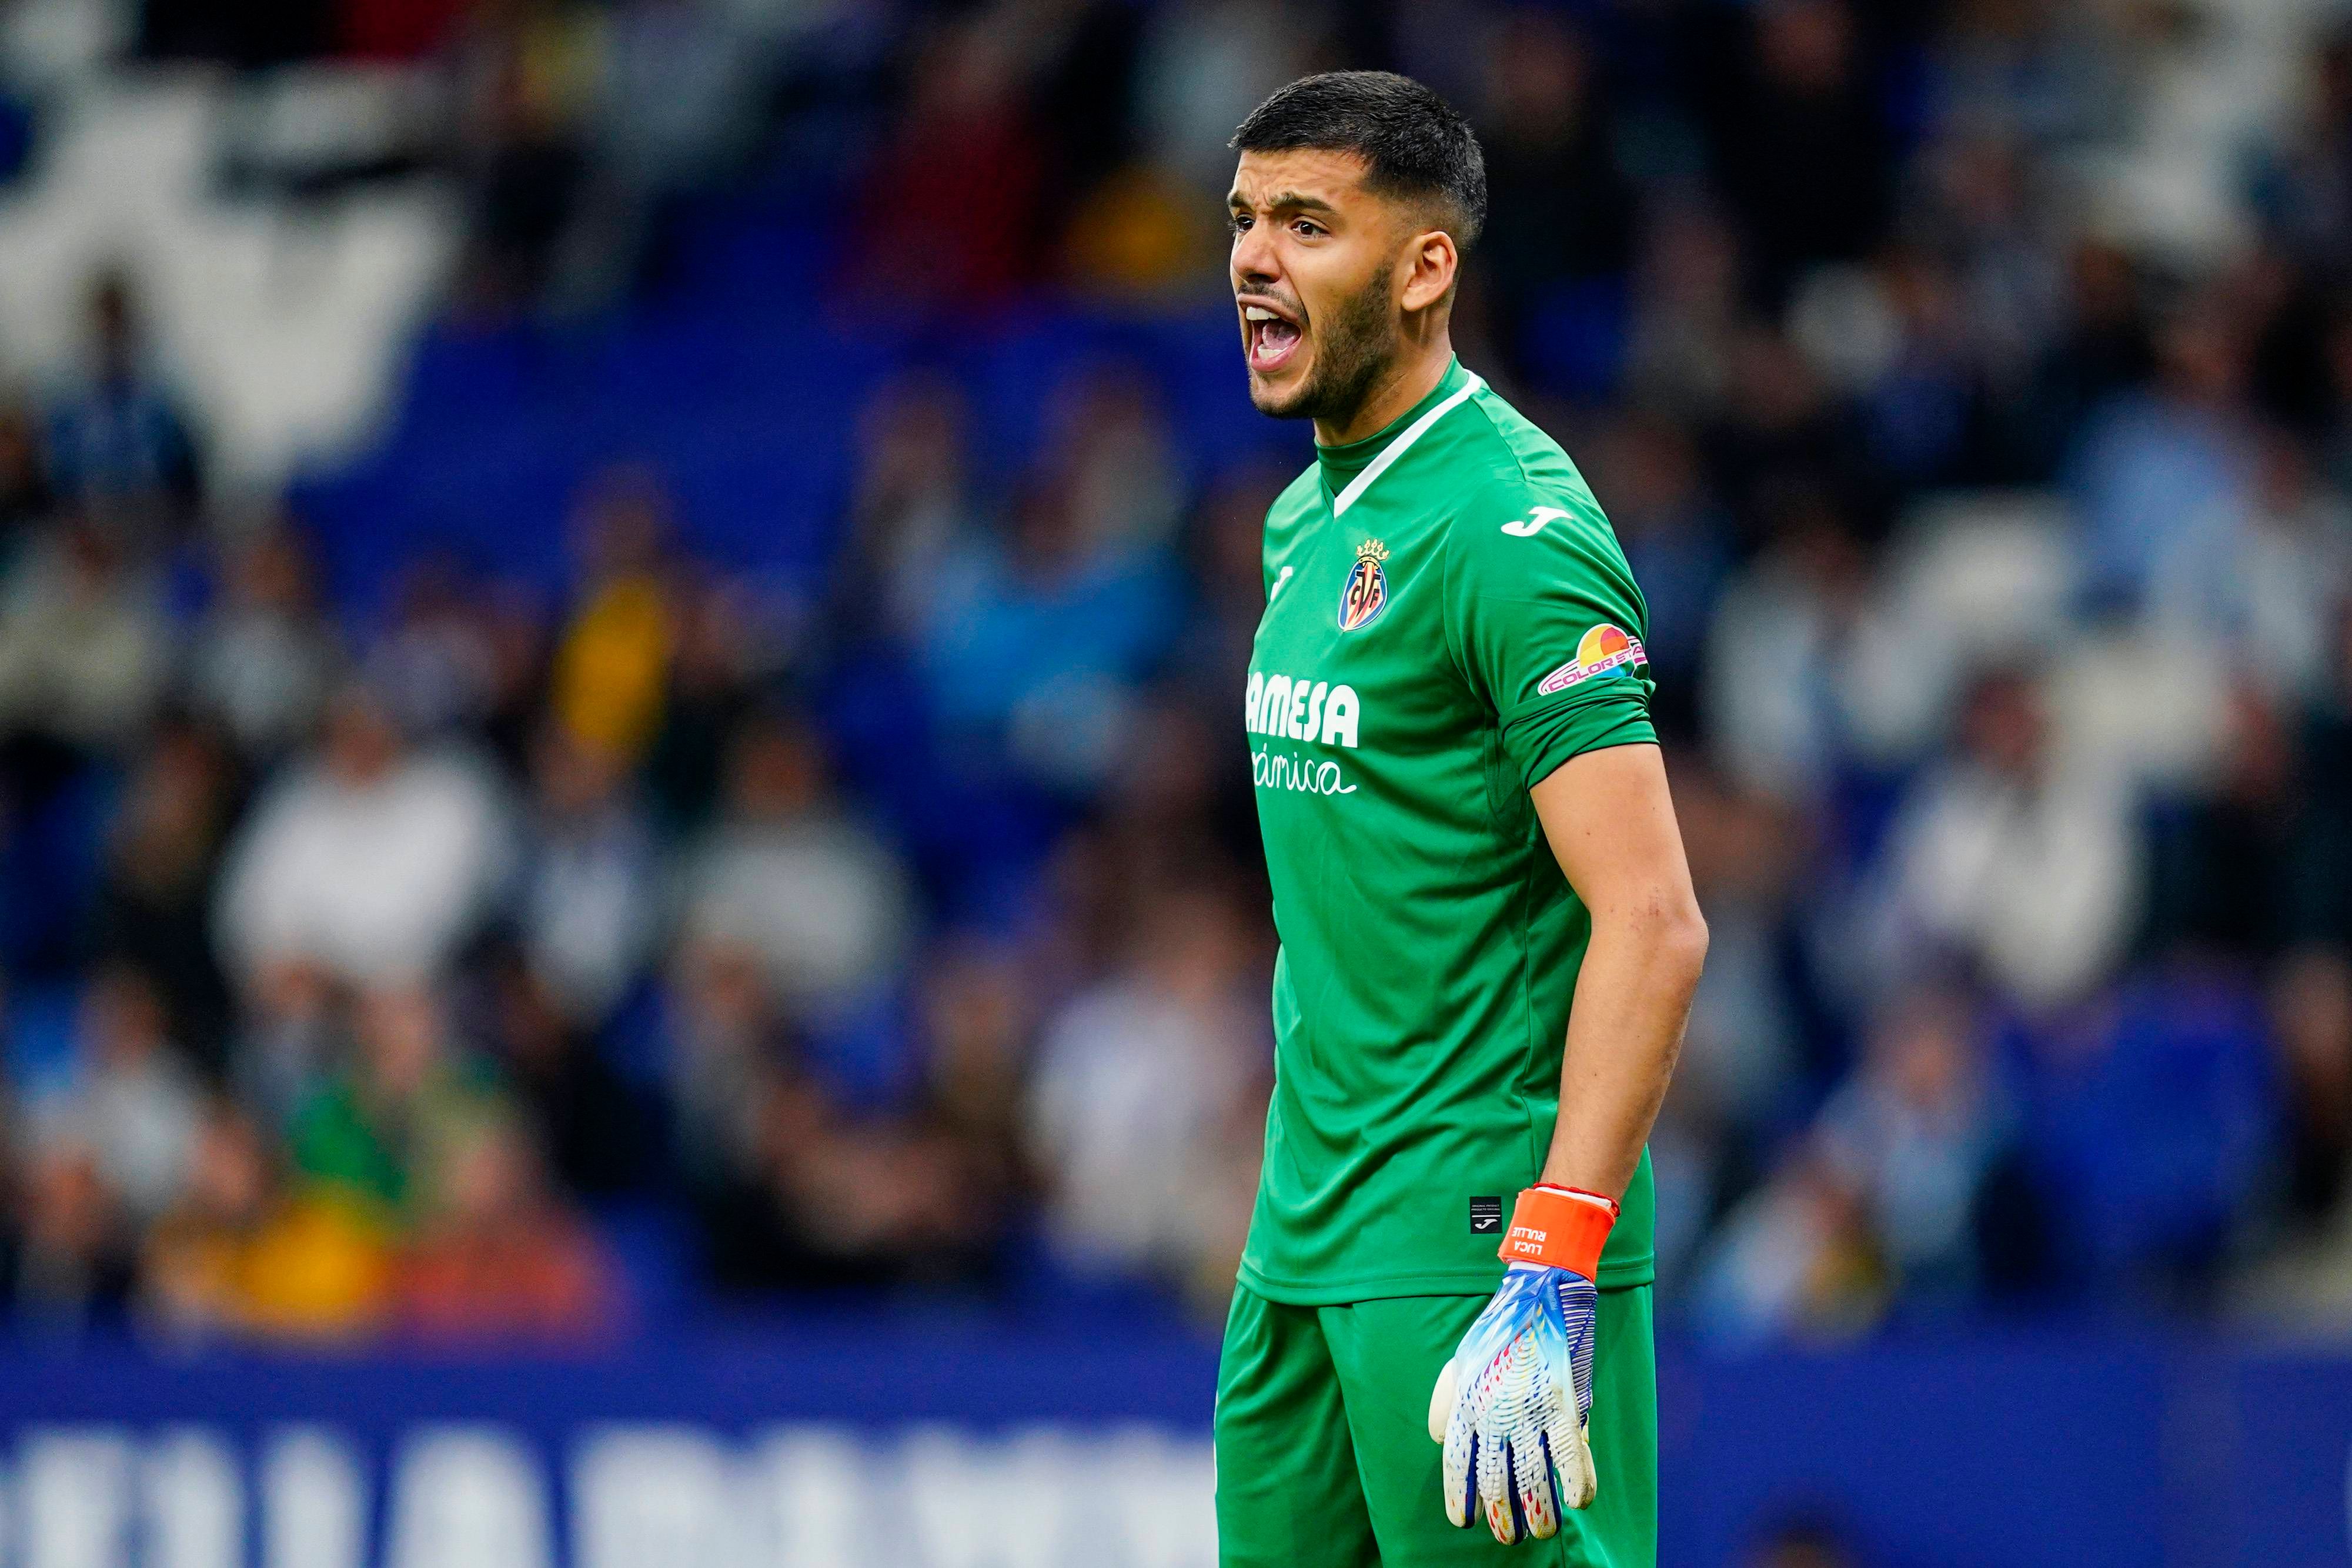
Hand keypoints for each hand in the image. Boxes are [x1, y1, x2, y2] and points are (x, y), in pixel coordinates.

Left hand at [1427, 1185, 1614, 1542]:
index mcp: (1466, 1405)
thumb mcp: (1459, 1362)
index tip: (1462, 1521)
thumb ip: (1444, 1402)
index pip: (1456, 1465)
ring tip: (1540, 1532)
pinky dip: (1576, 1483)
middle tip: (1508, 1536)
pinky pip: (1570, 1455)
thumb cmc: (1499, 1329)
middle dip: (1501, 1516)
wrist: (1538, 1291)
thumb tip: (1435, 1439)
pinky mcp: (1563, 1403)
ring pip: (1533, 1477)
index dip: (1459, 1497)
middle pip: (1495, 1481)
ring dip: (1539, 1512)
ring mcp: (1530, 1410)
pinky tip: (1577, 1503)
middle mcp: (1494, 1414)